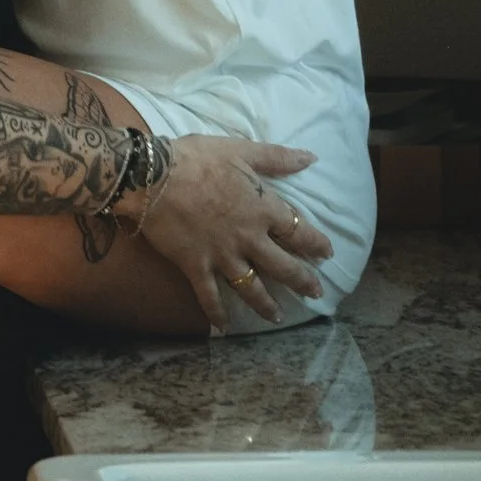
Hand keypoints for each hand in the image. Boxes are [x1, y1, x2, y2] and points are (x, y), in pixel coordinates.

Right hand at [138, 135, 332, 327]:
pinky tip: (224, 329)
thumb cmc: (198, 159)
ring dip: (267, 304)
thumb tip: (311, 157)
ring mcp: (222, 256)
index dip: (315, 243)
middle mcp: (248, 238)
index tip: (327, 253)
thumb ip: (277, 158)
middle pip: (283, 266)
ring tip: (278, 316)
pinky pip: (210, 297)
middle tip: (315, 292)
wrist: (153, 176)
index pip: (298, 230)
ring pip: (252, 287)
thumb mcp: (241, 151)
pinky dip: (217, 315)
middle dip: (302, 281)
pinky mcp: (196, 267)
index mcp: (262, 208)